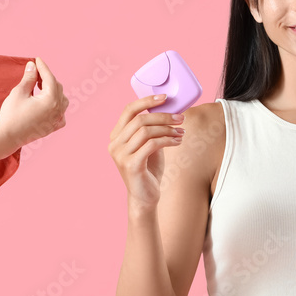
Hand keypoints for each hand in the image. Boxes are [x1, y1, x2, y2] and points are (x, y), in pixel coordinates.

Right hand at [0, 58, 68, 150]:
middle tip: (35, 73)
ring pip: (62, 100)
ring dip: (53, 91)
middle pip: (57, 87)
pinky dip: (57, 106)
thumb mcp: (19, 93)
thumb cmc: (11, 115)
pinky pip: (61, 114)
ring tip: (40, 87)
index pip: (50, 78)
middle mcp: (58, 110)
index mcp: (51, 100)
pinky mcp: (53, 127)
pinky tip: (47, 104)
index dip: (43, 67)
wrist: (8, 137)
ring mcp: (57, 120)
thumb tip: (33, 66)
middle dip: (47, 78)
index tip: (37, 59)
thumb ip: (29, 78)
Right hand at [107, 94, 183, 210]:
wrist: (145, 197)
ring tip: (181, 133)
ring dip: (167, 129)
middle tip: (181, 118)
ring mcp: (120, 155)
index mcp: (116, 136)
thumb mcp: (150, 145)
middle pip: (140, 120)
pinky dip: (167, 140)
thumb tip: (168, 110)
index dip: (146, 101)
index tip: (164, 98)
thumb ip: (153, 130)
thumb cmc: (148, 170)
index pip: (128, 111)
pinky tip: (177, 142)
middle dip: (163, 117)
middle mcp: (115, 144)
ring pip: (146, 131)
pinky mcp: (131, 164)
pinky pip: (151, 145)